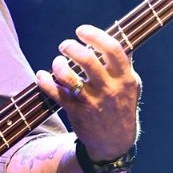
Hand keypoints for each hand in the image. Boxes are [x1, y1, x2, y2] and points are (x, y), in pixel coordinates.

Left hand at [35, 25, 140, 160]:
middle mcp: (109, 88)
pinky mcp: (77, 112)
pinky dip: (45, 82)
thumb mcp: (131, 85)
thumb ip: (123, 63)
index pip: (112, 49)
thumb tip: (114, 34)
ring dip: (58, 65)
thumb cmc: (121, 105)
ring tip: (57, 62)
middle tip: (64, 45)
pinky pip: (57, 93)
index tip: (81, 30)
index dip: (95, 35)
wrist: (115, 141)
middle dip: (71, 47)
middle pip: (87, 60)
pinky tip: (41, 76)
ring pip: (69, 77)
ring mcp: (92, 101)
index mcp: (125, 78)